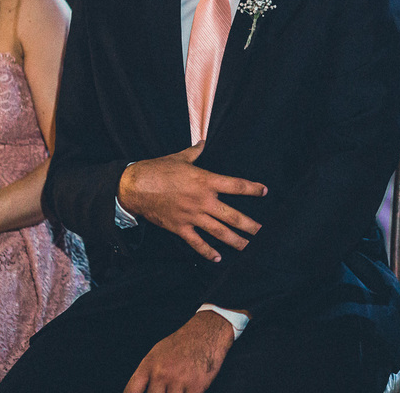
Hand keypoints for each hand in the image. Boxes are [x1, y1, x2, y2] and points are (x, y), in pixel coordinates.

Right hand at [118, 141, 266, 262]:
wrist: (134, 186)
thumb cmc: (157, 169)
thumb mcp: (179, 157)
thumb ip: (195, 152)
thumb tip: (202, 142)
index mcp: (205, 181)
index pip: (236, 185)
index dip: (252, 188)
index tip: (264, 191)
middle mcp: (202, 200)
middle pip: (232, 215)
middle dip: (248, 224)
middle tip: (261, 231)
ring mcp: (192, 216)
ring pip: (218, 231)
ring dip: (234, 240)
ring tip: (247, 247)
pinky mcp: (179, 227)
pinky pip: (196, 242)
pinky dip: (207, 251)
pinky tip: (217, 258)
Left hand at [124, 310, 234, 392]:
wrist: (207, 332)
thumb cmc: (181, 344)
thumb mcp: (157, 353)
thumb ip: (146, 374)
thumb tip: (138, 392)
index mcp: (149, 365)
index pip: (131, 391)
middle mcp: (161, 373)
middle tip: (163, 391)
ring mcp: (178, 381)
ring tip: (174, 389)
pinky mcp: (196, 386)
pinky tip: (185, 390)